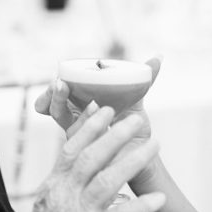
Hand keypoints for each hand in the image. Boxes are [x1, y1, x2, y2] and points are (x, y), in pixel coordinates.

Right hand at [12, 105, 164, 211]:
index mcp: (55, 184)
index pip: (71, 148)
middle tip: (136, 120)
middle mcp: (66, 194)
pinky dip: (141, 206)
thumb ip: (65, 179)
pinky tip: (159, 199)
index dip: (88, 127)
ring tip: (154, 146)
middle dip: (115, 135)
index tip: (104, 108)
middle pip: (91, 157)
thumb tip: (78, 155)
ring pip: (108, 180)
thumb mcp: (50, 201)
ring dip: (133, 160)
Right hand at [34, 57, 161, 183]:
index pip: (62, 95)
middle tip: (58, 84)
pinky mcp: (91, 151)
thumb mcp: (137, 100)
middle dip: (53, 96)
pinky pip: (82, 138)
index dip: (55, 88)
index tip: (58, 79)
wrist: (145, 154)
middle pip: (56, 109)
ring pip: (65, 123)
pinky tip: (93, 107)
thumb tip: (158, 57)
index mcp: (84, 107)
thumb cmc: (135, 127)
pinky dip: (86, 122)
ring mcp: (83, 139)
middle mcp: (79, 122)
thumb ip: (145, 80)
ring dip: (63, 106)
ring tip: (67, 90)